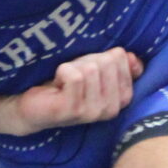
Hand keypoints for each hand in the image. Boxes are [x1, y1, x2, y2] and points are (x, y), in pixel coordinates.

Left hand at [8, 48, 142, 133]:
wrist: (35, 107)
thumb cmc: (66, 86)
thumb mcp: (95, 71)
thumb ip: (117, 64)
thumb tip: (132, 57)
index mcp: (123, 97)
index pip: (121, 58)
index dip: (99, 56)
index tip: (86, 70)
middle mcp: (112, 108)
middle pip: (106, 61)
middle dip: (85, 61)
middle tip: (73, 77)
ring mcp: (94, 111)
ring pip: (90, 68)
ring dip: (72, 68)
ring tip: (65, 82)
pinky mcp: (74, 110)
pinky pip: (74, 76)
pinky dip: (62, 72)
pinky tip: (58, 85)